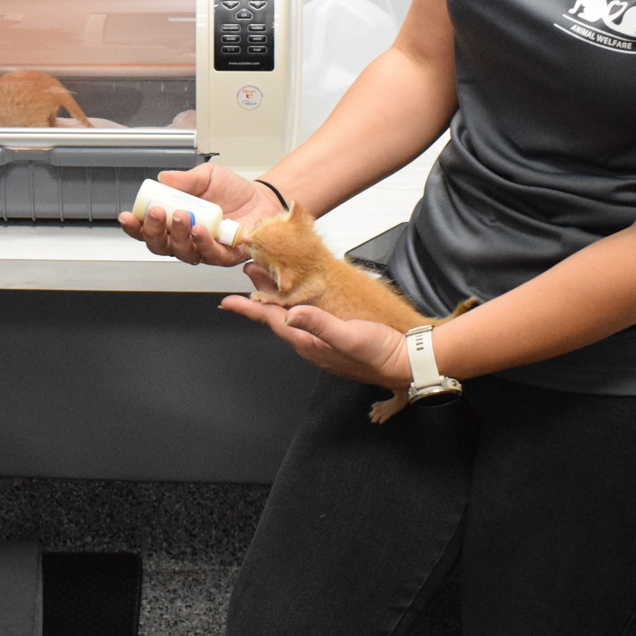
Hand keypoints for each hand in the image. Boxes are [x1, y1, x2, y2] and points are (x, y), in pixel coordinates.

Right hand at [117, 164, 281, 265]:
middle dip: (153, 231)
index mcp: (174, 222)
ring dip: (177, 235)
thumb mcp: (207, 176)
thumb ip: (186, 179)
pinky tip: (200, 230)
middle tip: (156, 213)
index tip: (127, 216)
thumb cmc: (232, 191)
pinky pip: (210, 255)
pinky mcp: (225, 255)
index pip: (147, 230)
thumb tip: (164, 178)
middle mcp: (185, 239)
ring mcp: (204, 249)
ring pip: (182, 252)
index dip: (134, 226)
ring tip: (181, 216)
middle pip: (159, 245)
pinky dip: (202, 243)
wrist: (262, 199)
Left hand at [221, 264, 412, 388]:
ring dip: (277, 298)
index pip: (272, 321)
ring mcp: (322, 343)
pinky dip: (296, 304)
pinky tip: (300, 297)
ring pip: (291, 317)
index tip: (228, 301)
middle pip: (277, 316)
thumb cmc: (381, 352)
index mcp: (309, 343)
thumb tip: (292, 316)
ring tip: (268, 278)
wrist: (408, 363)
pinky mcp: (335, 338)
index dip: (250, 308)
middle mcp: (311, 344)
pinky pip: (307, 320)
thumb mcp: (350, 336)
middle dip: (260, 295)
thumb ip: (320, 326)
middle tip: (249, 273)